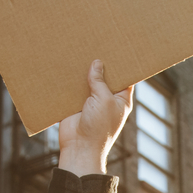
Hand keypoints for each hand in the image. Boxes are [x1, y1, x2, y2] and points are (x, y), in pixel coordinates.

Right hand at [57, 59, 133, 176]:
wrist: (79, 148)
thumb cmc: (98, 128)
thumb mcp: (104, 100)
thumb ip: (100, 81)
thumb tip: (97, 63)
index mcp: (121, 100)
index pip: (125, 78)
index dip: (122, 64)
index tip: (119, 48)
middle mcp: (107, 100)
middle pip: (105, 77)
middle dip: (100, 64)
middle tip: (97, 43)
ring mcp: (91, 102)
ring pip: (88, 82)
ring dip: (84, 71)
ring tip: (80, 50)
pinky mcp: (75, 104)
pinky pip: (73, 89)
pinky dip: (70, 80)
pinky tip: (67, 65)